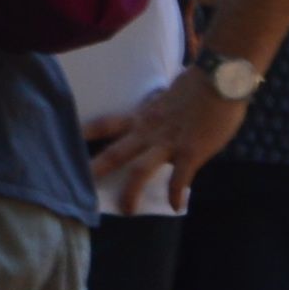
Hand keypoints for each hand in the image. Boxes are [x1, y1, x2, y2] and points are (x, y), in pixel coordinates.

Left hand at [89, 70, 249, 203]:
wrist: (220, 78)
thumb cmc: (197, 86)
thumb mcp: (166, 97)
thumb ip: (155, 111)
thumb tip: (151, 112)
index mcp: (141, 117)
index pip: (105, 124)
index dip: (85, 134)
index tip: (68, 144)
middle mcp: (148, 131)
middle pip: (115, 152)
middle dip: (96, 170)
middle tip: (78, 188)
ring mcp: (168, 143)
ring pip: (141, 170)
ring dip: (131, 192)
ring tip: (126, 211)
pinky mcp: (190, 152)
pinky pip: (180, 178)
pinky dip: (176, 194)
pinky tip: (175, 206)